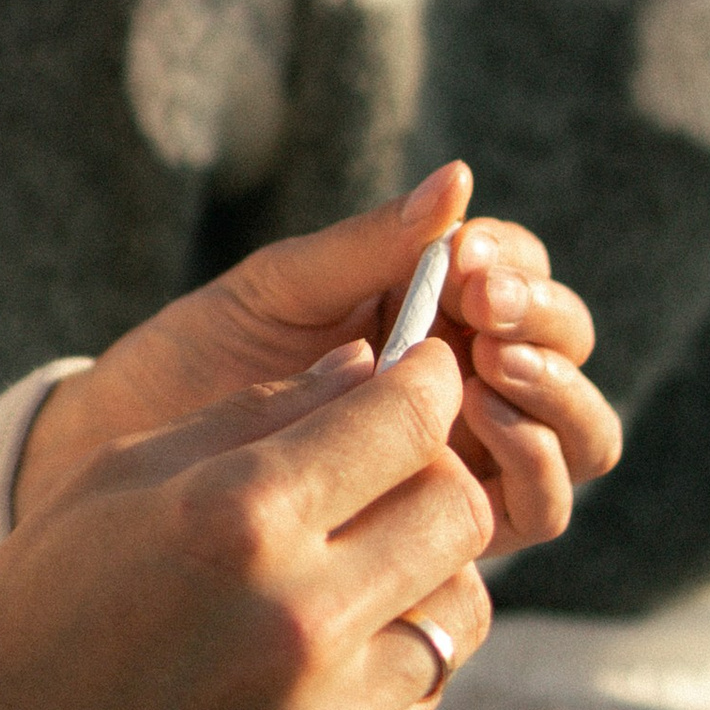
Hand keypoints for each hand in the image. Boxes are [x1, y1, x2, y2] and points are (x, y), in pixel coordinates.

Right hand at [0, 336, 495, 709]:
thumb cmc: (38, 602)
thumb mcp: (122, 473)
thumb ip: (258, 414)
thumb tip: (370, 368)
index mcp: (238, 518)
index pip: (407, 420)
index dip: (426, 380)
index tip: (420, 373)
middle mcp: (299, 618)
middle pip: (460, 508)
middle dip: (438, 467)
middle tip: (392, 463)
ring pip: (464, 605)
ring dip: (429, 563)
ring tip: (363, 555)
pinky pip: (424, 688)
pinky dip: (399, 645)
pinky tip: (334, 635)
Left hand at [15, 163, 621, 564]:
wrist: (131, 457)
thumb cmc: (198, 359)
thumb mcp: (280, 287)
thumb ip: (370, 244)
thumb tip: (457, 178)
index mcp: (434, 310)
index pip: (523, 278)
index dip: (514, 265)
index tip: (465, 261)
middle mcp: (469, 384)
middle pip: (567, 352)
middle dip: (544, 324)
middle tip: (483, 311)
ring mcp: (469, 458)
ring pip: (578, 437)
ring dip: (555, 397)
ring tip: (487, 369)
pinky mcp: (452, 531)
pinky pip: (536, 508)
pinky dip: (532, 465)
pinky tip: (468, 435)